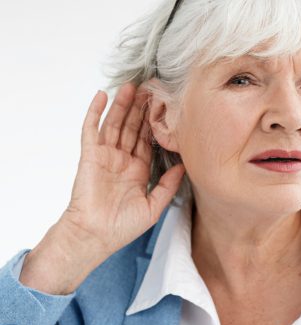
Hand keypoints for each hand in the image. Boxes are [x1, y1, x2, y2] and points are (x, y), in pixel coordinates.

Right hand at [61, 83, 183, 257]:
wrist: (96, 236)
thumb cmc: (122, 227)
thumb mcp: (153, 206)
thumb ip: (168, 185)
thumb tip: (183, 166)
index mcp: (137, 170)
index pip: (147, 140)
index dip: (154, 123)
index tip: (163, 106)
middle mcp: (122, 160)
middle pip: (132, 127)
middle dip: (140, 109)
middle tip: (150, 88)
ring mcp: (105, 156)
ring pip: (114, 124)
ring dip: (121, 105)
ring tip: (131, 86)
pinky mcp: (89, 155)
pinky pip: (91, 129)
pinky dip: (95, 112)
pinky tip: (102, 96)